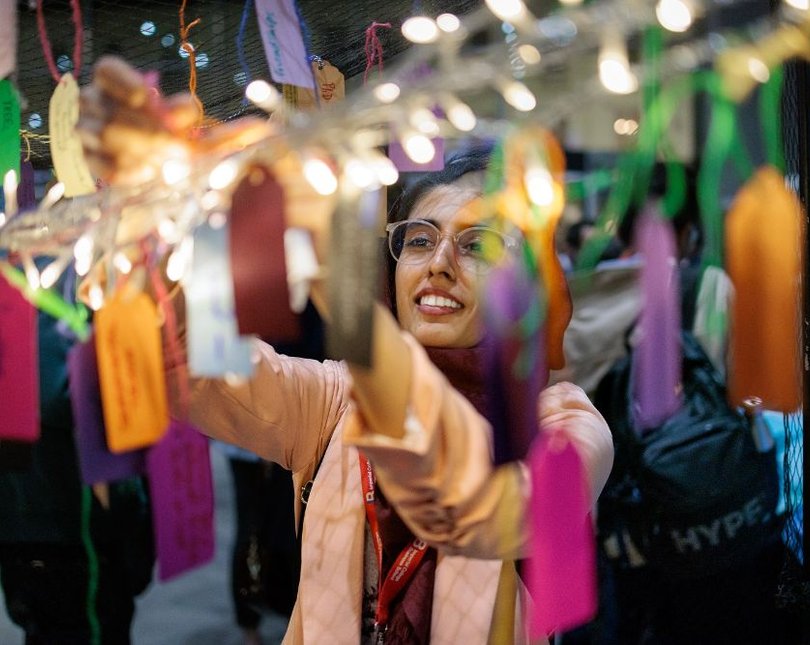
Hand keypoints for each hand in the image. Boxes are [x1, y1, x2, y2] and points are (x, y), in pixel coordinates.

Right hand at [78, 55, 271, 185]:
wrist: (150, 181)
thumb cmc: (178, 150)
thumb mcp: (202, 140)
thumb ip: (225, 134)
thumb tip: (263, 130)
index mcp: (117, 87)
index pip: (107, 70)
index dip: (126, 83)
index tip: (148, 97)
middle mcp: (95, 105)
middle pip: (107, 108)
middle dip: (146, 129)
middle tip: (175, 146)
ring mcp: (84, 134)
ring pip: (102, 136)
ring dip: (139, 150)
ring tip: (163, 162)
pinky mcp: (86, 165)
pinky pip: (103, 167)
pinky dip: (129, 172)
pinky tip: (147, 176)